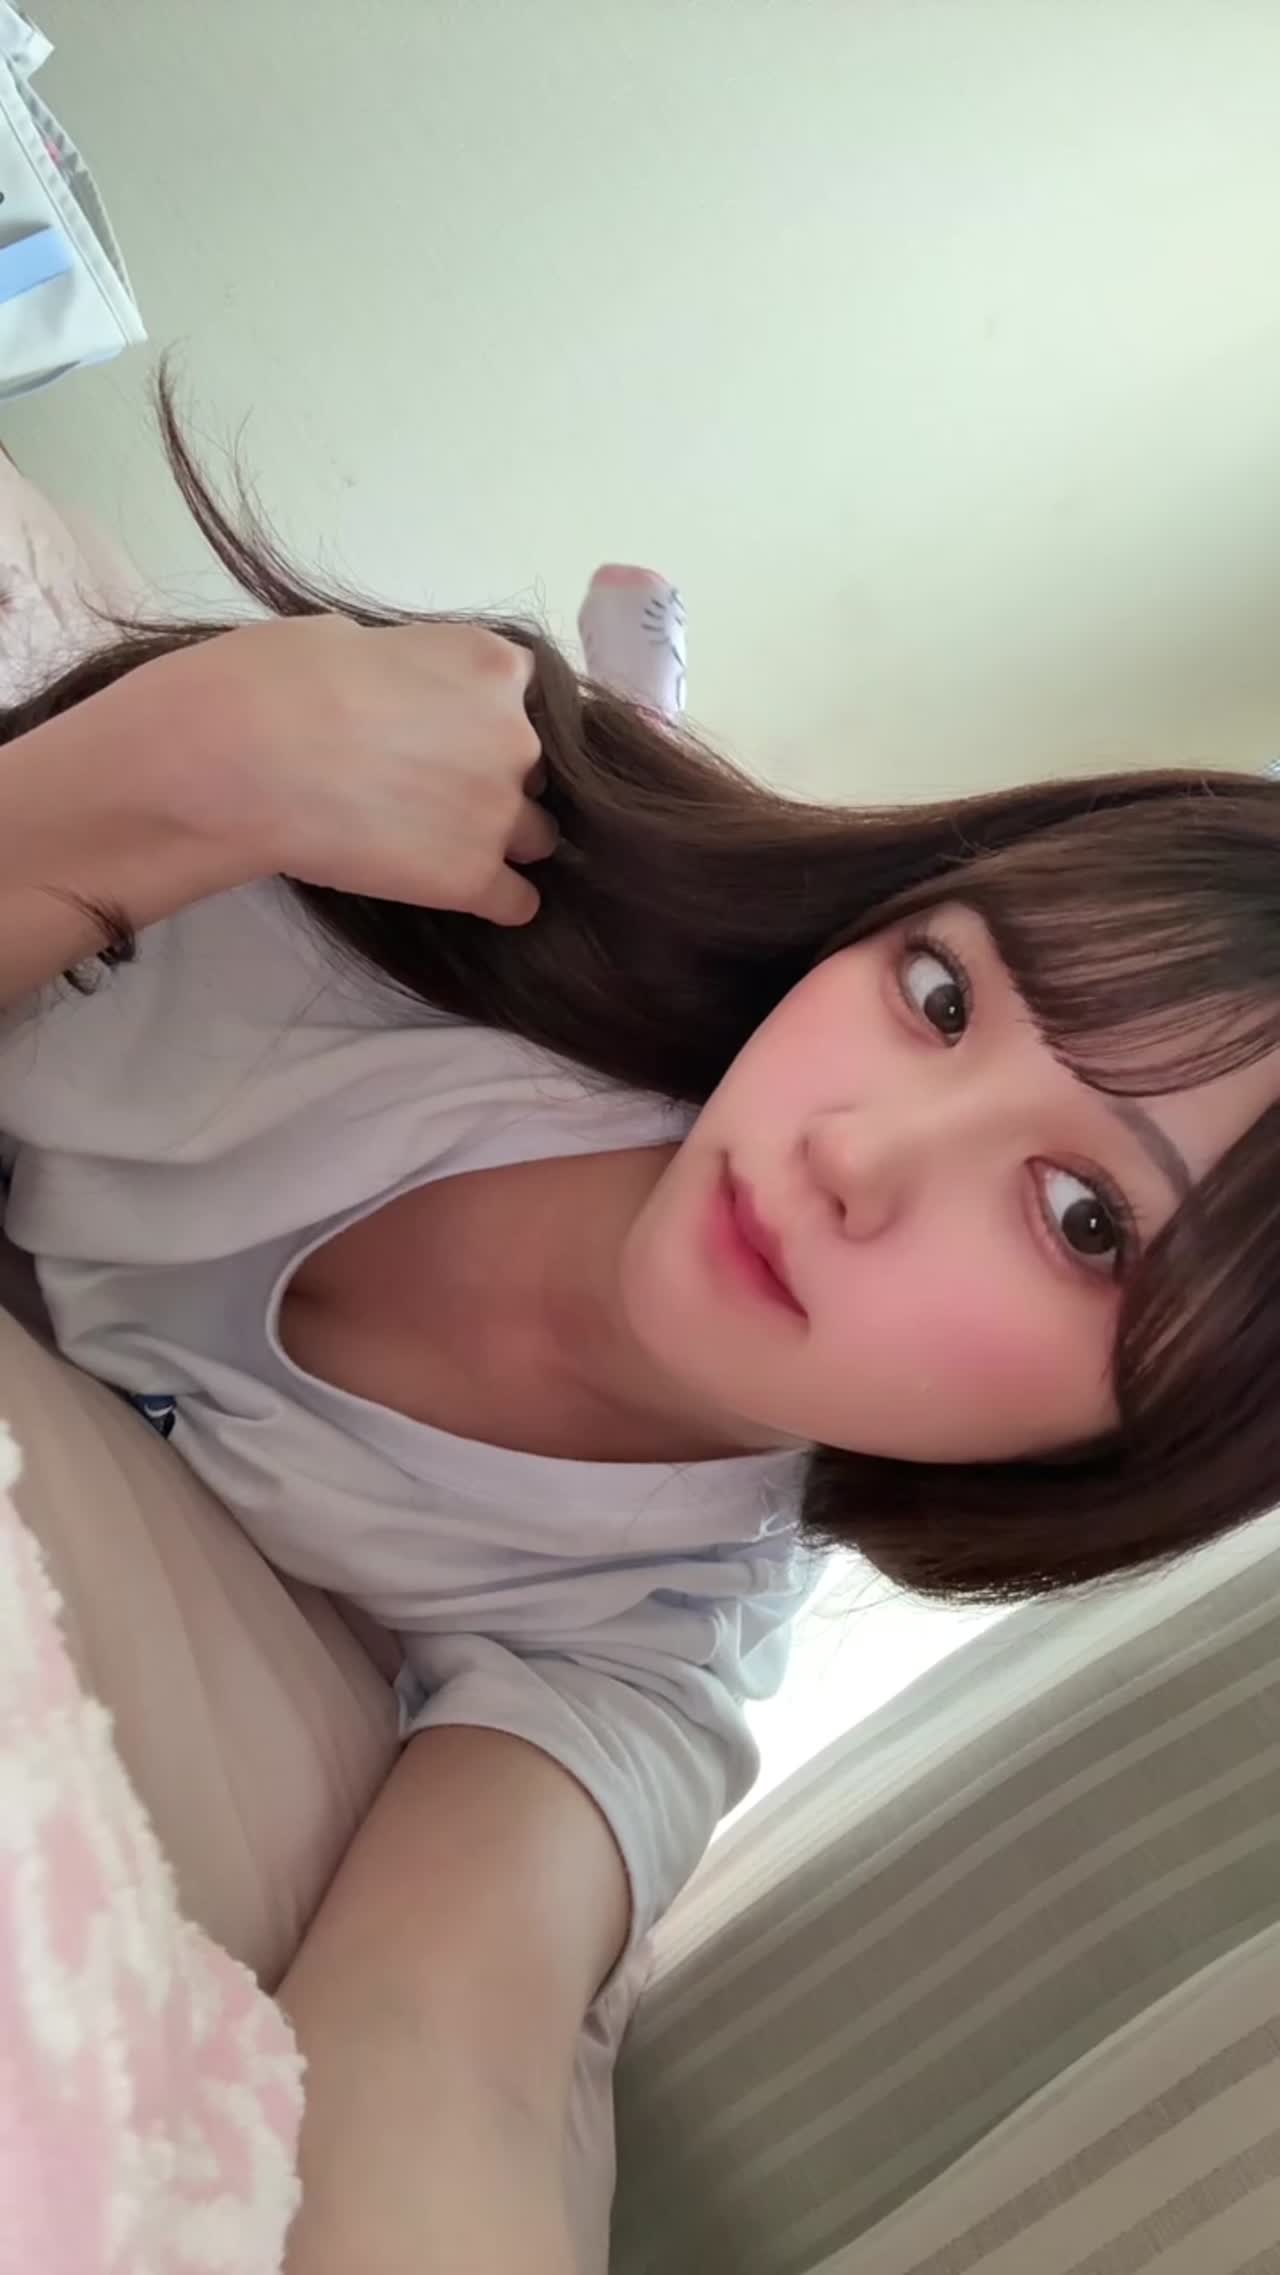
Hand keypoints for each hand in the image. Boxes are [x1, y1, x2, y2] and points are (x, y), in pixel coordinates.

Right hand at [166, 616, 557, 925]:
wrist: (248, 755)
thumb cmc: (279, 680)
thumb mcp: (355, 638)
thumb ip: (408, 668)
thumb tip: (399, 686)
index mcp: (492, 666)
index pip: (529, 696)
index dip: (488, 719)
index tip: (449, 733)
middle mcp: (516, 736)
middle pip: (534, 769)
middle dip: (493, 779)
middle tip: (429, 791)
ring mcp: (499, 811)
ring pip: (536, 837)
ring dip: (499, 840)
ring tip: (438, 845)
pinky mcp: (473, 877)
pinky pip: (517, 901)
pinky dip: (496, 900)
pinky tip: (459, 893)